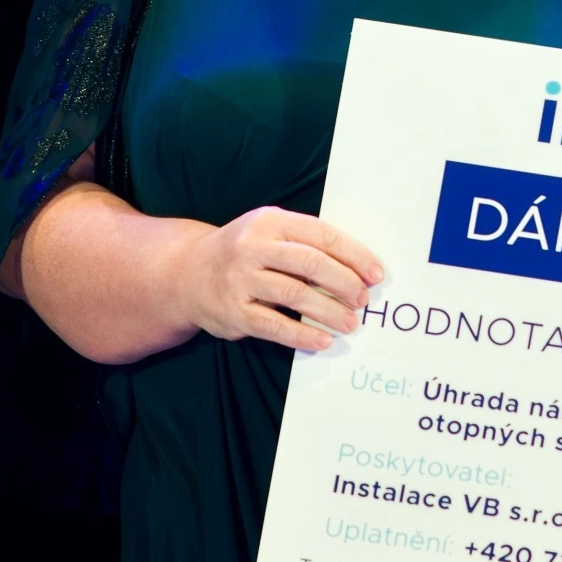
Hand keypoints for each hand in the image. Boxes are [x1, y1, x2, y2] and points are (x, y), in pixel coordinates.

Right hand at [179, 204, 383, 350]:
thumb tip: (358, 267)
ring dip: (329, 311)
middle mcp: (253, 247)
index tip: (376, 274)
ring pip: (295, 295)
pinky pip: (274, 325)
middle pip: (311, 264)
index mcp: (270, 221)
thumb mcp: (269, 231)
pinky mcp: (233, 311)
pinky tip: (323, 340)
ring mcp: (240, 279)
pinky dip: (302, 335)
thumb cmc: (243, 252)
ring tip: (350, 323)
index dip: (354, 255)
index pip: (322, 235)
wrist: (185, 272)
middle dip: (344, 283)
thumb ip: (305, 242)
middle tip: (363, 300)